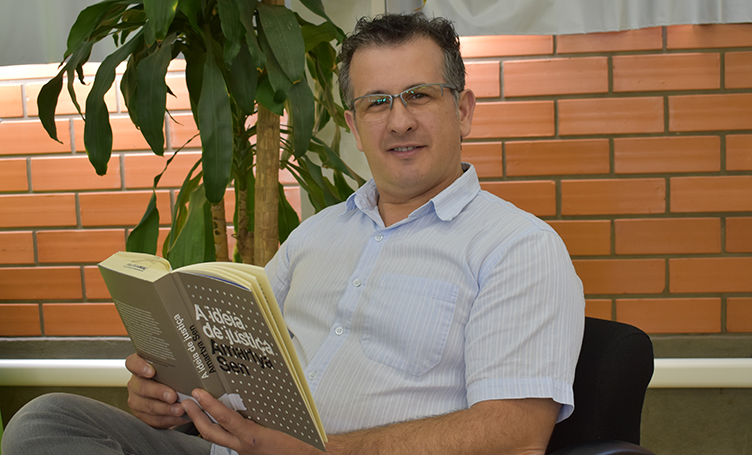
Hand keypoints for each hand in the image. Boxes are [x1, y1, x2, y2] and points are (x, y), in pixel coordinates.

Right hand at [125, 353, 186, 427]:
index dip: (140, 366)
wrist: (168, 394)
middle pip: (143, 387)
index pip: (133, 363)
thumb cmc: (172, 377)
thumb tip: (193, 366)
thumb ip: (175, 366)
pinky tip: (180, 417)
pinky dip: (169, 419)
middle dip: (159, 392)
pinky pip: (154, 419)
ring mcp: (137, 401)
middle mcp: (136, 383)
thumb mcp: (171, 368)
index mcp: (140, 367)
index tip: (151, 371)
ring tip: (180, 409)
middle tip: (172, 396)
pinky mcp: (142, 416)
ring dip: (166, 409)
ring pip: (149, 406)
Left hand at [182, 388, 321, 454]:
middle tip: (187, 402)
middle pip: (209, 433)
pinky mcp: (246, 451)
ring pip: (216, 438)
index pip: (224, 418)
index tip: (198, 394)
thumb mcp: (281, 418)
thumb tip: (252, 388)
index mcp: (252, 436)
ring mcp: (243, 450)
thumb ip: (264, 406)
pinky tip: (219, 420)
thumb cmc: (299, 439)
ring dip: (203, 423)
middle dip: (195, 417)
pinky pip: (228, 439)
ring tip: (196, 409)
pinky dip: (219, 429)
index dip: (208, 405)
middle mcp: (243, 445)